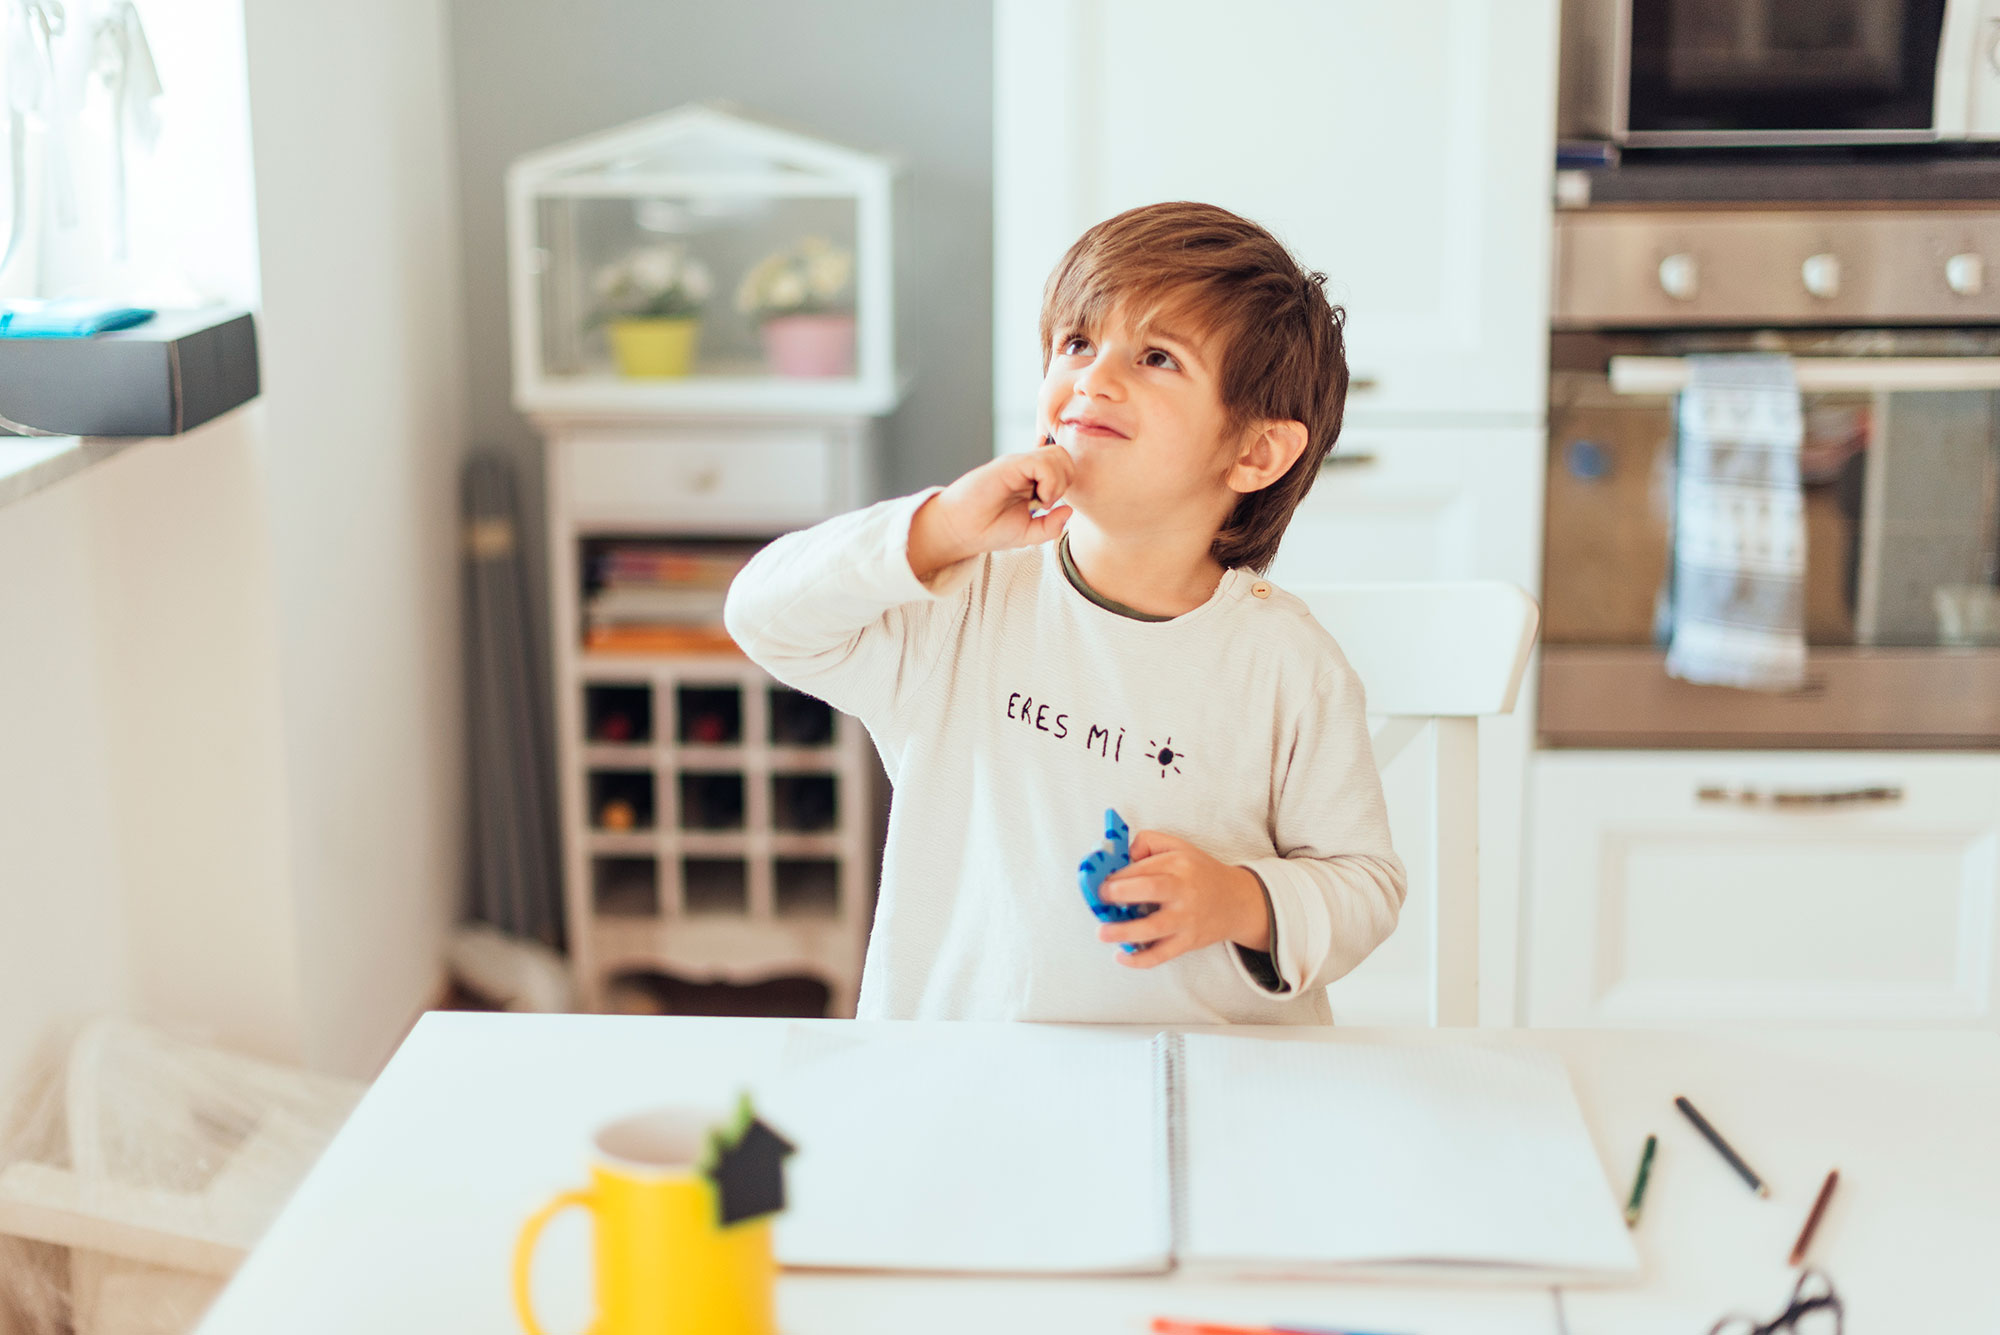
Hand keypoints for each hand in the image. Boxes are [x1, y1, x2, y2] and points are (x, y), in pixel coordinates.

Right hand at [908, 438, 1073, 580]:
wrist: (960, 530)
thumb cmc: (990, 530)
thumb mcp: (1029, 534)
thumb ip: (1051, 526)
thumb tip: (1069, 510)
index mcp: (1032, 480)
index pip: (1062, 464)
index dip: (1066, 481)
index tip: (1050, 505)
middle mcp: (1026, 468)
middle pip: (1064, 455)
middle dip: (1066, 480)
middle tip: (1048, 503)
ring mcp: (1018, 465)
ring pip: (1058, 454)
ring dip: (1058, 481)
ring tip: (1042, 502)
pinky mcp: (1008, 465)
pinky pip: (1042, 462)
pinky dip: (1050, 481)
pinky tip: (1038, 499)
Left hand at [1096, 830, 1271, 967]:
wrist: (1237, 901)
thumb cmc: (1200, 873)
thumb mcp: (1179, 847)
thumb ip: (1148, 843)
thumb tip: (1121, 857)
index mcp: (1178, 864)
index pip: (1143, 867)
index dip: (1117, 875)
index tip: (1099, 882)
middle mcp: (1183, 891)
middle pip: (1150, 889)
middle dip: (1120, 893)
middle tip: (1100, 899)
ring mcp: (1185, 919)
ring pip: (1153, 928)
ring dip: (1124, 932)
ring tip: (1102, 932)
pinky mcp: (1187, 942)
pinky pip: (1161, 954)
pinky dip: (1140, 959)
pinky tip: (1121, 956)